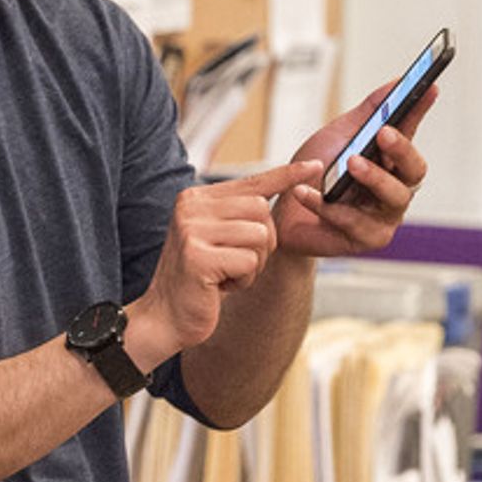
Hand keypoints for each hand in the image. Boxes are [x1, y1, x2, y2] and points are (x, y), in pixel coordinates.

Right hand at [130, 160, 321, 359]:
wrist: (165, 316)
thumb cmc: (199, 278)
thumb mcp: (217, 237)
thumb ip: (241, 213)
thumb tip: (288, 186)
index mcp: (196, 198)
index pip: (251, 183)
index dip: (286, 175)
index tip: (315, 165)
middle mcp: (191, 207)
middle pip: (261, 210)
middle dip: (263, 242)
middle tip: (236, 262)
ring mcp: (192, 230)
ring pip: (260, 236)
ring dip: (253, 264)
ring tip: (226, 274)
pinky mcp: (197, 257)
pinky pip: (249, 262)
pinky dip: (244, 280)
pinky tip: (220, 286)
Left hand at [274, 81, 433, 258]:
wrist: (282, 216)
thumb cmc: (313, 175)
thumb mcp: (337, 136)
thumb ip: (368, 113)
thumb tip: (397, 82)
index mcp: (390, 161)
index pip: (411, 132)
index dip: (421, 111)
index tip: (429, 86)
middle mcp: (395, 187)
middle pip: (414, 169)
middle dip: (402, 149)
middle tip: (383, 133)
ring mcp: (385, 215)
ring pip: (394, 197)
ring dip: (373, 177)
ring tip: (350, 163)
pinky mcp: (367, 238)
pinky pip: (354, 222)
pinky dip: (328, 206)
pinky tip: (305, 192)